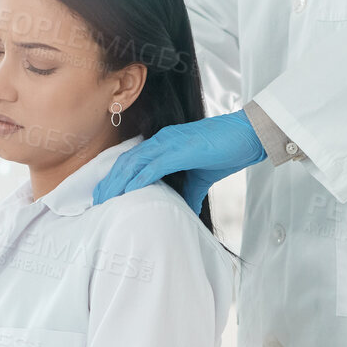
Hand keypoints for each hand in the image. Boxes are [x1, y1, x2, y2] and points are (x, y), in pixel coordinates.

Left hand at [93, 110, 265, 211]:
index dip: (115, 178)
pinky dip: (139, 178)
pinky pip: (155, 165)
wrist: (251, 135)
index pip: (132, 161)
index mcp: (164, 144)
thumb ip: (190, 192)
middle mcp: (162, 140)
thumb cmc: (228, 151)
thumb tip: (185, 210)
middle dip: (109, 182)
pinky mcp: (182, 148)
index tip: (103, 196)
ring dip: (118, 181)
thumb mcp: (202, 177)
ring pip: (135, 162)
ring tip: (105, 200)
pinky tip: (128, 191)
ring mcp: (171, 142)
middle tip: (95, 202)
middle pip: (126, 162)